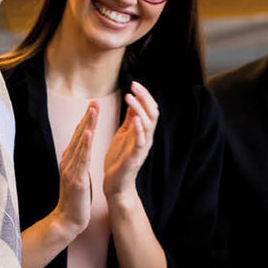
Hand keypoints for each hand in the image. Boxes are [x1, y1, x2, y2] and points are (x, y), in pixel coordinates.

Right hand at [52, 102, 96, 236]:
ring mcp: (70, 170)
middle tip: (95, 101)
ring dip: (87, 126)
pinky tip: (88, 133)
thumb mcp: (78, 175)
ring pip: (80, 143)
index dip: (86, 120)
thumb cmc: (75, 199)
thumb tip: (84, 150)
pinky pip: (81, 160)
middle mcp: (67, 162)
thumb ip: (79, 162)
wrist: (68, 220)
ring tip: (93, 111)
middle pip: (78, 135)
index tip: (93, 105)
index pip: (78, 136)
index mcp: (69, 160)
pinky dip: (85, 145)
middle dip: (87, 118)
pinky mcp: (76, 179)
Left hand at [103, 82, 159, 199]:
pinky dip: (139, 129)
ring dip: (140, 109)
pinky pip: (141, 142)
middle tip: (134, 85)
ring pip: (148, 124)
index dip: (144, 95)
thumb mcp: (124, 134)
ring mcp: (142, 147)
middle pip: (153, 112)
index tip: (134, 83)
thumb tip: (134, 100)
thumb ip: (130, 119)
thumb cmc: (119, 159)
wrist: (115, 184)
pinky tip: (135, 119)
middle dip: (144, 97)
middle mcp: (146, 137)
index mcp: (143, 131)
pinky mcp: (136, 157)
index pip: (149, 108)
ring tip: (129, 97)